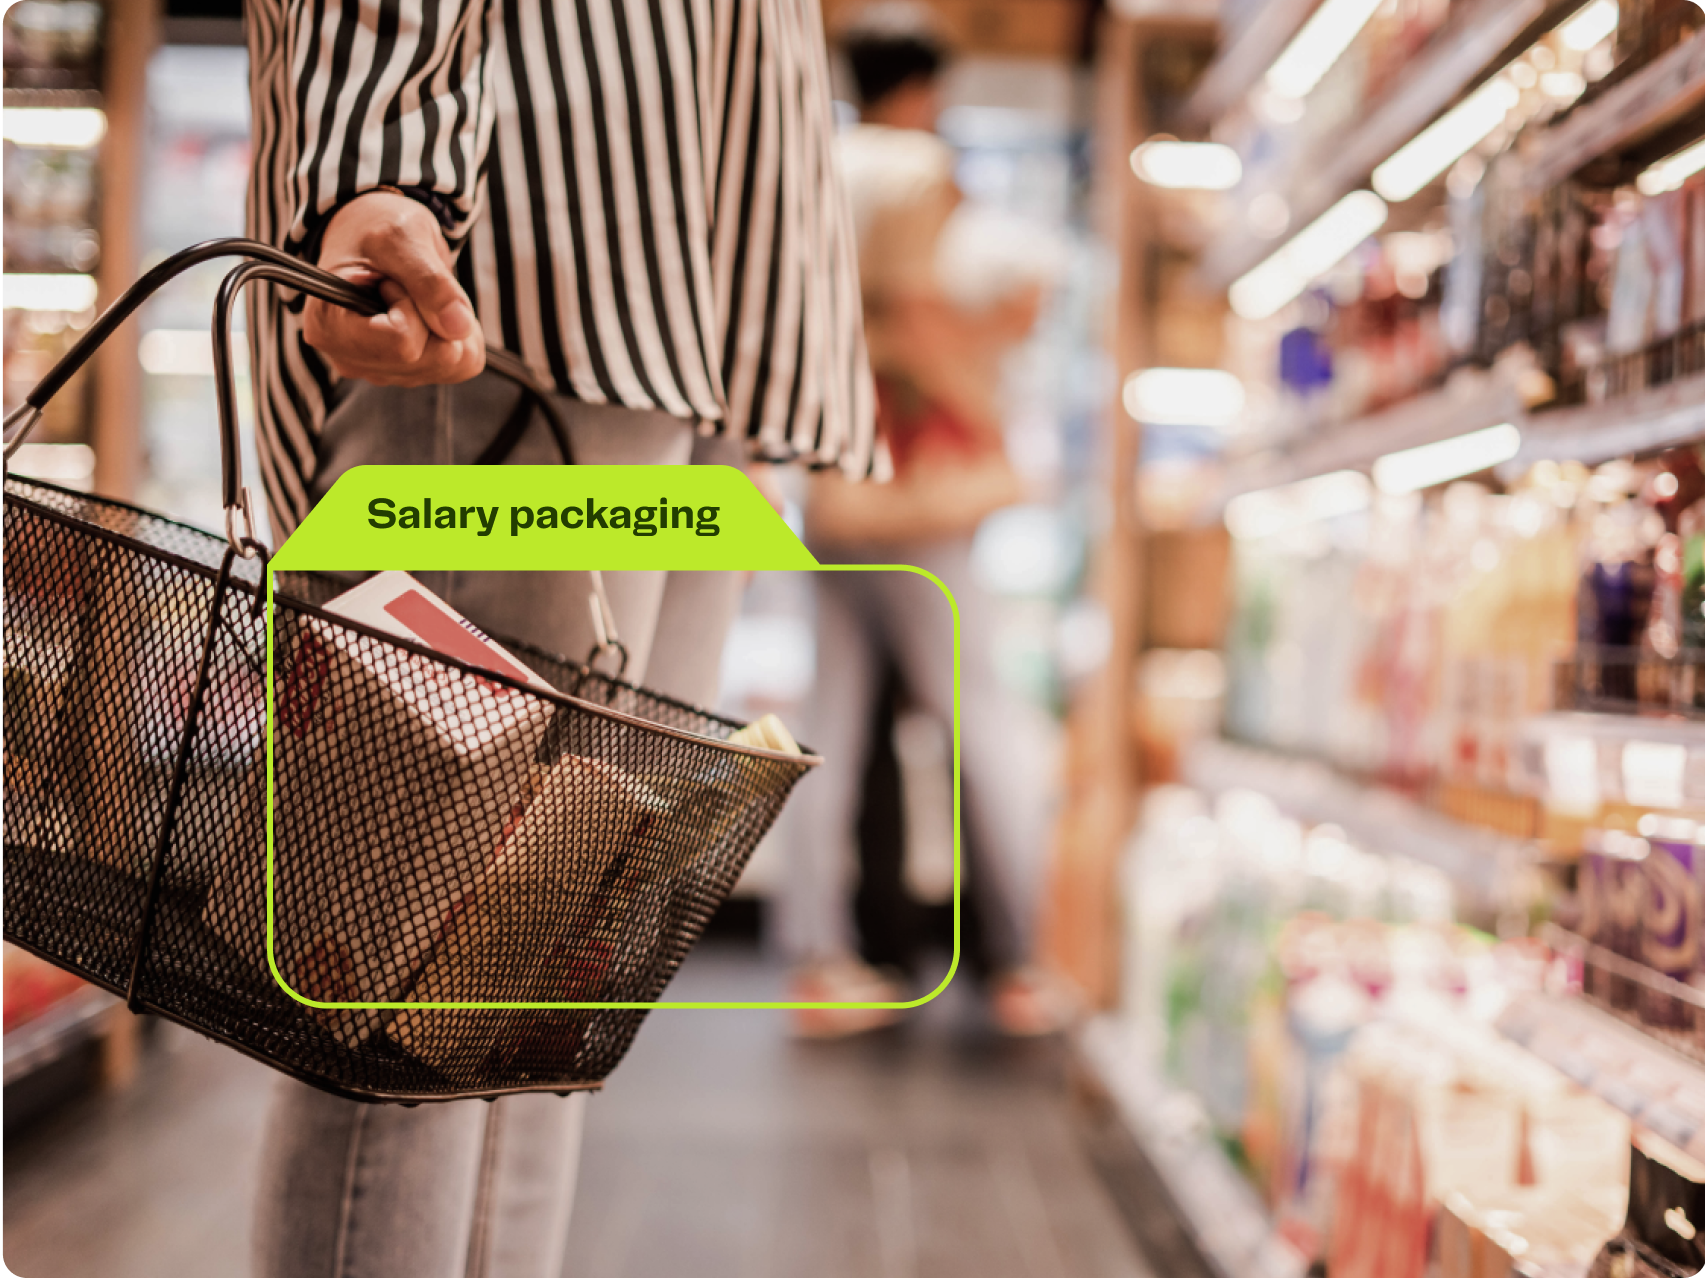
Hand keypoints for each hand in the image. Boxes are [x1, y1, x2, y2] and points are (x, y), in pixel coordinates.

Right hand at [304, 190, 483, 385]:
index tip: (393, 280)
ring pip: (451, 365)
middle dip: (435, 315)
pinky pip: (462, 366)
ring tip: (415, 294)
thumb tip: (459, 328)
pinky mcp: (409, 374)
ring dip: (448, 323)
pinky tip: (430, 311)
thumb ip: (429, 281)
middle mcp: (350, 360)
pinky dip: (460, 336)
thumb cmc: (376, 229)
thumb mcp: (401, 238)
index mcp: (330, 327)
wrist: (374, 234)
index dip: (412, 305)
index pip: (402, 343)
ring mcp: (380, 372)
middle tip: (406, 284)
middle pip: (431, 359)